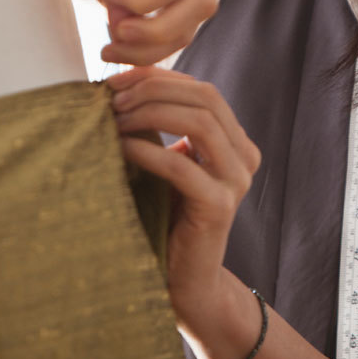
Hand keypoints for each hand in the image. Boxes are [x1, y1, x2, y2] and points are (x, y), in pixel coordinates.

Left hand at [108, 67, 260, 320]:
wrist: (184, 281)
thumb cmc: (166, 218)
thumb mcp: (168, 163)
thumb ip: (162, 127)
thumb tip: (123, 85)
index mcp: (236, 141)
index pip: (202, 89)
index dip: (160, 77)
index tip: (116, 79)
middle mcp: (245, 156)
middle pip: (205, 97)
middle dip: (154, 89)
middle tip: (112, 99)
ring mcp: (237, 181)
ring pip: (200, 123)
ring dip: (151, 114)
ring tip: (115, 120)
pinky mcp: (219, 207)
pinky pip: (182, 166)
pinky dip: (147, 150)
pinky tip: (121, 148)